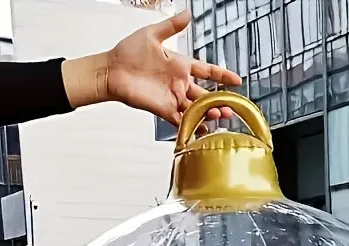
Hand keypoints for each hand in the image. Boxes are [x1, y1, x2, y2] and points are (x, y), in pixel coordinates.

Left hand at [62, 10, 241, 125]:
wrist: (111, 70)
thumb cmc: (128, 52)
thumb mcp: (151, 35)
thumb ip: (171, 26)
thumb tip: (188, 13)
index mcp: (180, 66)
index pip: (207, 70)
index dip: (222, 75)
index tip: (236, 80)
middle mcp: (179, 84)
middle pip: (205, 95)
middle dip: (219, 102)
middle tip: (230, 108)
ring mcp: (172, 98)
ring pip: (197, 109)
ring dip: (209, 115)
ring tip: (221, 117)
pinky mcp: (163, 110)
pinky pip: (181, 120)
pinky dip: (192, 126)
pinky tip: (203, 130)